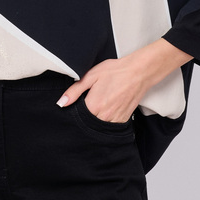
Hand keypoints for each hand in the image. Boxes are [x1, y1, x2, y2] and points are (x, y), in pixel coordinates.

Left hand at [55, 39, 192, 122]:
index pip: (78, 117)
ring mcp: (115, 119)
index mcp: (94, 105)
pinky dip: (106, 120)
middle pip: (88, 124)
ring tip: (98, 106)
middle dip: (85, 117)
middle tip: (89, 103)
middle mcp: (105, 116)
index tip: (76, 106)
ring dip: (96, 120)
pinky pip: (111, 126)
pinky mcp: (124, 120)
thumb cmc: (115, 71)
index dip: (74, 112)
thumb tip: (61, 103)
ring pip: (100, 127)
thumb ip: (74, 91)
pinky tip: (106, 109)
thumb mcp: (91, 76)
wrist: (138, 72)